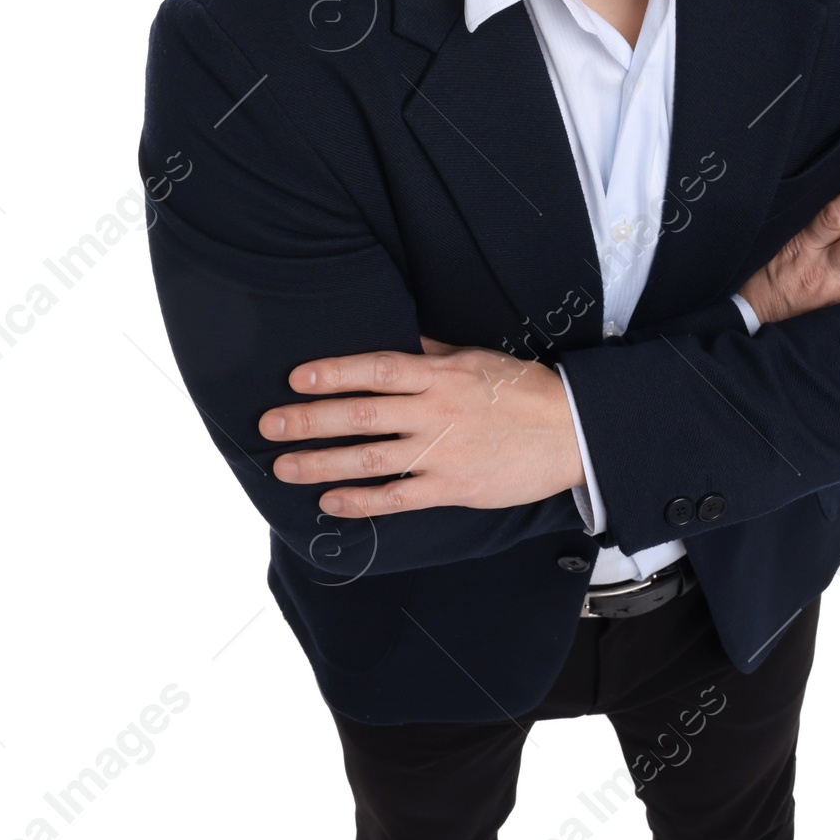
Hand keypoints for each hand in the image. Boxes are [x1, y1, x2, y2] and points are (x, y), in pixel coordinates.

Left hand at [258, 337, 582, 515]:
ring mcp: (442, 453)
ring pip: (370, 458)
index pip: (375, 369)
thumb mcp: (477, 357)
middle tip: (267, 425)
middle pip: (360, 414)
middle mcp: (436, 412)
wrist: (572, 432)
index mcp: (440, 375)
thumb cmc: (524, 390)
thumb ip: (433, 352)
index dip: (332, 372)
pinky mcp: (453, 488)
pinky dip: (360, 500)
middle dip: (308, 420)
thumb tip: (399, 338)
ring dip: (321, 462)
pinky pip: (397, 497)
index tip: (296, 378)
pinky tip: (329, 501)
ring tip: (283, 466)